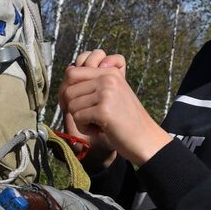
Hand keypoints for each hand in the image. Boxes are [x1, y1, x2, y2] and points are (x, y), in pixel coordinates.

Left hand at [59, 49, 171, 166]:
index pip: (72, 72)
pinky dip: (84, 128)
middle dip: (73, 107)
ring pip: (72, 105)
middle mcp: (108, 78)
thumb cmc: (126, 119)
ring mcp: (106, 93)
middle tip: (88, 118)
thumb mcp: (112, 93)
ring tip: (97, 124)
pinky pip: (78, 117)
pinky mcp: (104, 111)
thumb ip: (92, 83)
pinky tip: (99, 130)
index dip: (68, 91)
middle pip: (68, 90)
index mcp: (109, 71)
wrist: (145, 139)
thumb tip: (65, 81)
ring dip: (80, 119)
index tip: (77, 105)